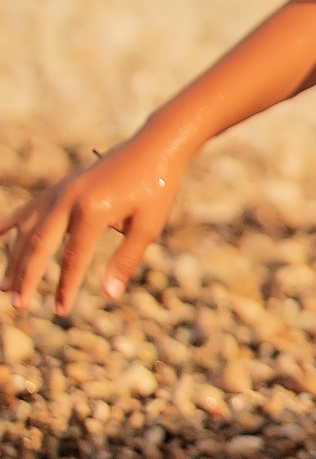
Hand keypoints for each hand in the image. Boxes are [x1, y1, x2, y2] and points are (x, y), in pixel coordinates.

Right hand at [3, 131, 190, 317]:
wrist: (154, 146)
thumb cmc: (157, 186)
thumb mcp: (149, 225)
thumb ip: (126, 260)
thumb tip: (109, 295)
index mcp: (93, 210)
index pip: (73, 258)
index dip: (65, 286)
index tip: (61, 311)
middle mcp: (69, 199)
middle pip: (38, 245)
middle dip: (27, 278)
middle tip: (18, 305)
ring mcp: (60, 191)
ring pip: (27, 229)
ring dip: (14, 258)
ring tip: (4, 286)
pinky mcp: (59, 187)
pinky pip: (27, 209)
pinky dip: (8, 225)